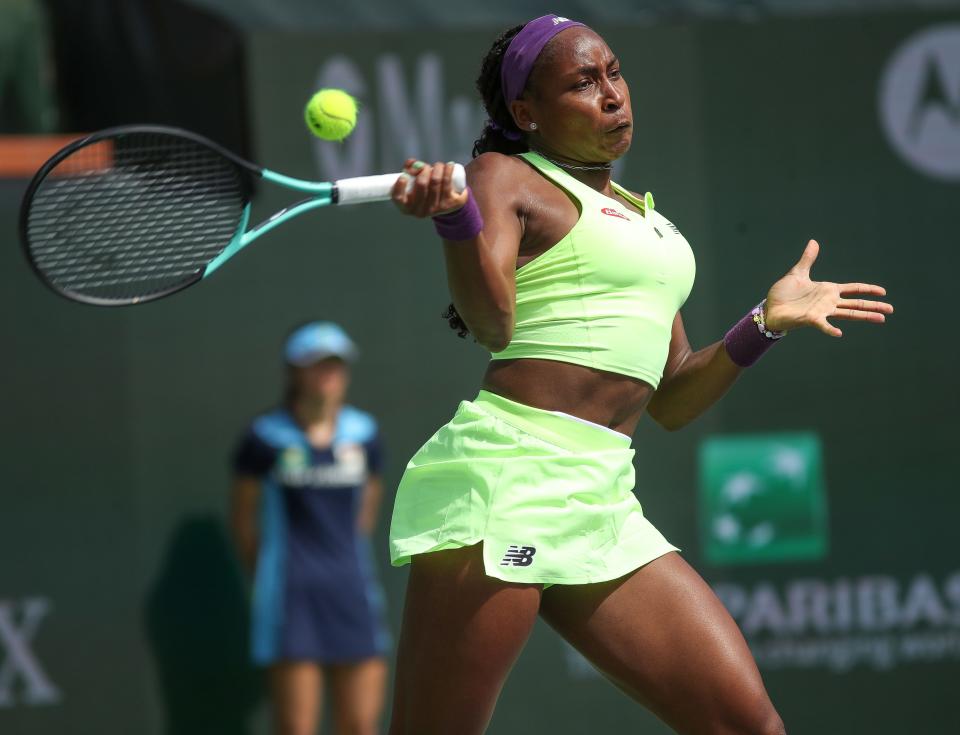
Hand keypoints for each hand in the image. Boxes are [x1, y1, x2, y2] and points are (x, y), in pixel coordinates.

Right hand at [391, 159, 468, 217]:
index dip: (399, 186)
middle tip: (425, 167)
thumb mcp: (414, 182)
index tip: (404, 175)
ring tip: (438, 165)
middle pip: (421, 184)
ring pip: (435, 181)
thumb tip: (412, 163)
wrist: (449, 203)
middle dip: (423, 169)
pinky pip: (447, 183)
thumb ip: (409, 170)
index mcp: (407, 208)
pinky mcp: (449, 204)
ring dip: (437, 167)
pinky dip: (448, 170)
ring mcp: (435, 209)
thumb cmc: (426, 190)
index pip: (398, 198)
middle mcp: (420, 212)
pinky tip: (449, 165)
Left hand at [765, 240, 893, 336]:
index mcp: (828, 290)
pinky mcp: (811, 319)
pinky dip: (830, 329)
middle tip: (891, 310)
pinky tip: (839, 333)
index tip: (883, 291)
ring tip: (881, 319)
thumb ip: (808, 259)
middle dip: (873, 306)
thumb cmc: (783, 293)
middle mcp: (828, 302)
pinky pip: (823, 325)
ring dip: (864, 316)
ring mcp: (821, 311)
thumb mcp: (797, 272)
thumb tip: (814, 242)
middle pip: (856, 304)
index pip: (853, 289)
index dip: (867, 289)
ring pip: (847, 314)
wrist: (769, 308)